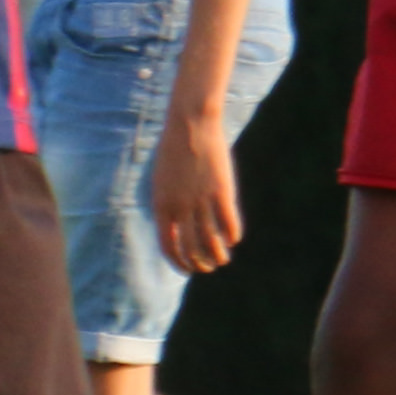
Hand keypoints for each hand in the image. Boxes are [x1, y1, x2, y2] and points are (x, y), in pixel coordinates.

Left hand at [148, 114, 243, 275]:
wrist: (190, 126)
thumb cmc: (174, 152)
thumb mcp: (162, 182)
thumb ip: (168, 205)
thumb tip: (175, 228)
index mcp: (162, 205)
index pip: (168, 246)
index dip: (178, 262)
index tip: (188, 269)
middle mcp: (180, 207)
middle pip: (191, 248)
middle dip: (200, 264)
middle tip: (208, 267)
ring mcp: (201, 201)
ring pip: (212, 240)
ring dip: (218, 255)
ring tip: (222, 260)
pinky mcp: (222, 192)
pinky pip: (229, 223)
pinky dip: (232, 235)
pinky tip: (233, 238)